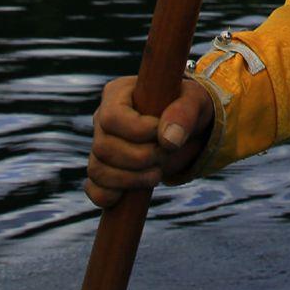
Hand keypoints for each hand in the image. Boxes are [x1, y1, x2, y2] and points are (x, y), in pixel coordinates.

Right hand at [84, 73, 213, 208]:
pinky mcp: (103, 170)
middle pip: (103, 147)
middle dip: (140, 158)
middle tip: (165, 154)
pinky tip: (133, 193)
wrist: (185, 129)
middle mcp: (102, 119)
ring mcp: (99, 146)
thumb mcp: (194, 101)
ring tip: (157, 173)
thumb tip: (169, 140)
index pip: (112, 117)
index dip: (138, 131)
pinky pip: (95, 190)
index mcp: (118, 94)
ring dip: (131, 179)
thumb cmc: (186, 108)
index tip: (162, 135)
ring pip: (97, 170)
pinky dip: (110, 196)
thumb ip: (184, 112)